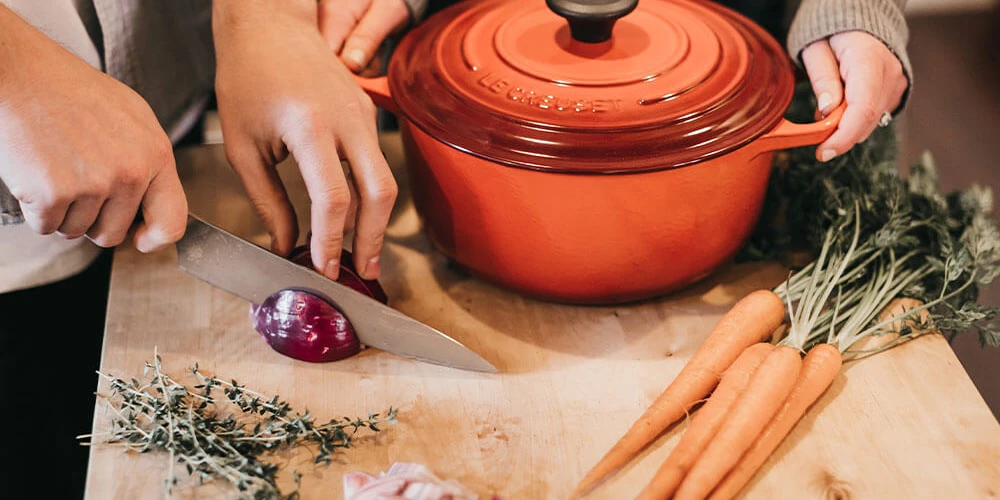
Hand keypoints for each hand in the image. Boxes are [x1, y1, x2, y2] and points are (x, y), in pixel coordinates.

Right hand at [0, 6, 186, 251]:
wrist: (21, 73)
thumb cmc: (71, 91)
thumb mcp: (132, 118)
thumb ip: (148, 161)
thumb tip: (153, 206)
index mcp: (156, 154)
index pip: (172, 222)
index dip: (154, 239)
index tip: (140, 239)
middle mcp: (131, 173)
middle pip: (114, 233)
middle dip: (94, 219)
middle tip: (77, 183)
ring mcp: (93, 185)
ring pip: (77, 230)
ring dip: (63, 211)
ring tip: (57, 169)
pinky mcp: (53, 194)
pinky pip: (46, 226)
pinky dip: (37, 210)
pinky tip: (36, 175)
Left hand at [212, 1, 397, 280]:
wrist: (269, 24)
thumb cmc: (247, 77)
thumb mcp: (243, 145)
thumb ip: (267, 200)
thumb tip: (285, 244)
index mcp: (309, 126)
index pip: (333, 198)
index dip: (332, 240)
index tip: (324, 266)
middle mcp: (346, 119)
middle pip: (380, 192)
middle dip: (374, 239)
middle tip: (364, 271)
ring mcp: (363, 114)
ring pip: (385, 179)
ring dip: (375, 221)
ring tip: (361, 254)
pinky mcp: (368, 113)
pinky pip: (376, 162)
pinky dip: (368, 195)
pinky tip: (353, 217)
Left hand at [801, 30, 907, 161]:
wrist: (859, 22)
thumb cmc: (833, 34)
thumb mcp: (816, 50)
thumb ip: (822, 78)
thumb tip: (827, 110)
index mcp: (868, 60)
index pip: (862, 108)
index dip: (843, 137)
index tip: (823, 152)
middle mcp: (889, 73)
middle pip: (867, 120)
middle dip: (839, 135)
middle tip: (816, 132)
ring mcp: (896, 83)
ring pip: (871, 122)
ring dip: (846, 127)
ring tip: (828, 108)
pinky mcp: (896, 91)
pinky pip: (875, 116)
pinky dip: (855, 120)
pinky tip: (843, 105)